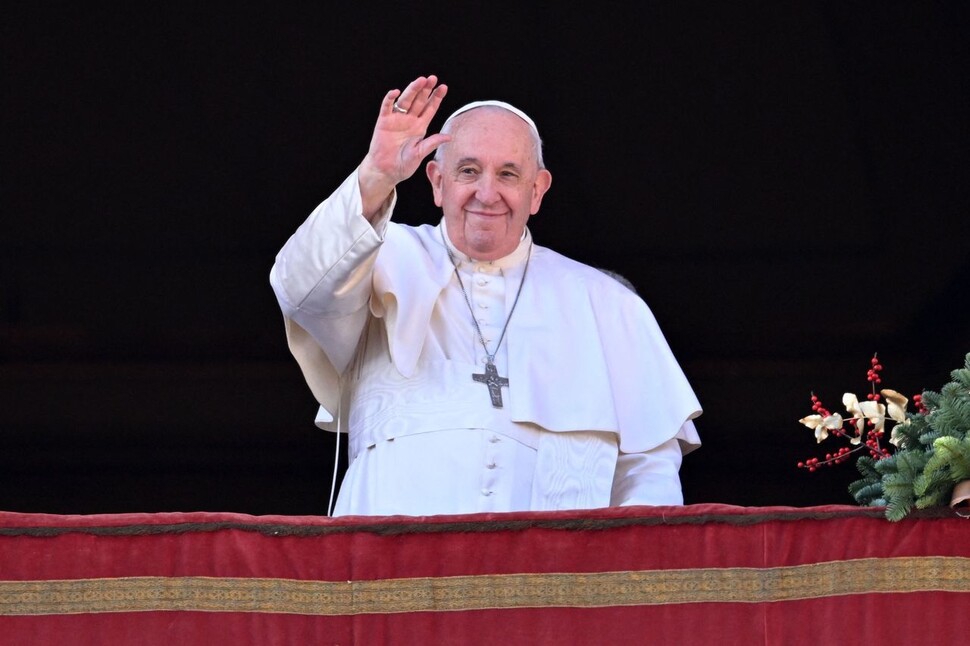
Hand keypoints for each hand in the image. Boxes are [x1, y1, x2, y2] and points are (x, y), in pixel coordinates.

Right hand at [358, 75, 448, 217]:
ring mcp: (396, 120)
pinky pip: (387, 107)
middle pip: (419, 101)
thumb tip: (448, 137)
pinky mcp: (384, 122)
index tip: (443, 87)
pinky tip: (395, 92)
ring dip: (412, 90)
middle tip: (432, 78)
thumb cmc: (403, 164)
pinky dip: (390, 99)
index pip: (430, 109)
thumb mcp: (420, 154)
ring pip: (405, 101)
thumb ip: (432, 143)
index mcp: (420, 127)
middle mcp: (409, 120)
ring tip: (420, 80)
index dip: (436, 98)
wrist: (386, 171)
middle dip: (426, 89)